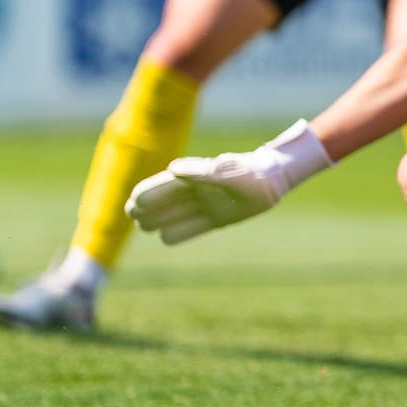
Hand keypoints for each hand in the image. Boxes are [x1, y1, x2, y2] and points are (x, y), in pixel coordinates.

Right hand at [127, 120, 331, 243]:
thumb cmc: (249, 173)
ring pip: (174, 214)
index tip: (135, 201)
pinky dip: (179, 232)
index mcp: (195, 177)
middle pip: (164, 201)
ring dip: (159, 219)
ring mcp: (205, 205)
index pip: (164, 185)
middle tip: (133, 214)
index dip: (149, 192)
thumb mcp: (226, 172)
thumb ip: (201, 172)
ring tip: (143, 225)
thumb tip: (171, 169)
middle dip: (148, 206)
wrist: (273, 180)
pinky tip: (165, 237)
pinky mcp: (216, 219)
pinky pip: (192, 227)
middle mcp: (197, 191)